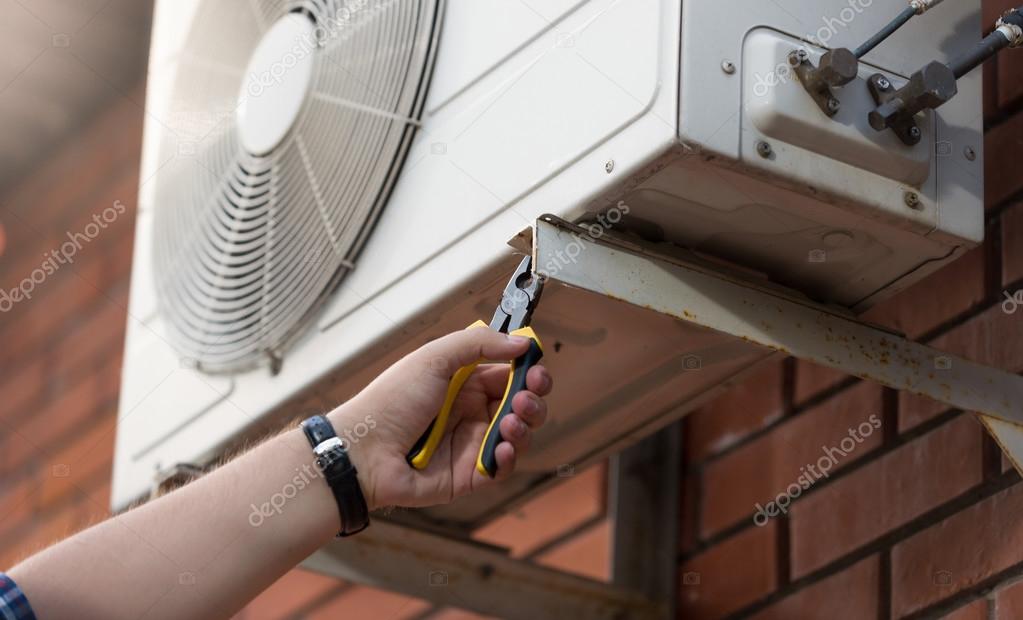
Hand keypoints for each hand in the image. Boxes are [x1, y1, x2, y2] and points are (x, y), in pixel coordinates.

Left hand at [329, 328, 552, 510]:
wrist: (364, 450)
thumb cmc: (391, 400)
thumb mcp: (434, 358)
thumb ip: (479, 344)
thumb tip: (522, 342)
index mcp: (465, 384)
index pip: (509, 375)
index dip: (528, 372)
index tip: (536, 369)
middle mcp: (472, 413)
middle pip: (521, 406)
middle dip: (533, 400)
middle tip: (528, 396)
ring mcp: (471, 445)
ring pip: (517, 436)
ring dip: (524, 426)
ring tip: (510, 421)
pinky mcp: (468, 476)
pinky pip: (501, 468)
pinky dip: (509, 457)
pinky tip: (502, 446)